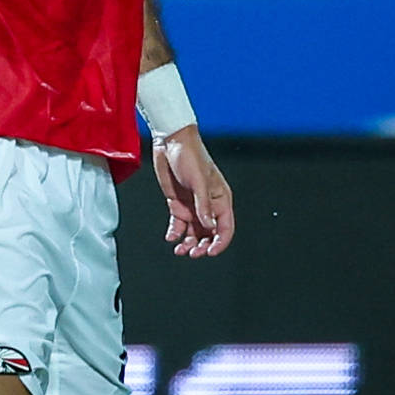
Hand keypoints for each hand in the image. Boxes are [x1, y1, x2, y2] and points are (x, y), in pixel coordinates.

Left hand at [153, 126, 233, 257]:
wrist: (169, 142)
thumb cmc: (190, 156)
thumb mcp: (198, 181)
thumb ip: (203, 205)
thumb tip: (209, 228)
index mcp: (220, 199)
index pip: (225, 227)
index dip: (220, 242)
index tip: (210, 252)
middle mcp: (207, 205)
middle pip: (209, 234)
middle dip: (202, 246)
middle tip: (192, 253)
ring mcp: (192, 205)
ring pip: (194, 232)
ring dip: (189, 243)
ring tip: (180, 250)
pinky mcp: (177, 203)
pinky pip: (178, 225)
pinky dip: (175, 234)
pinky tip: (171, 238)